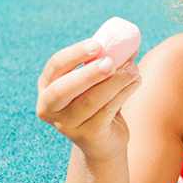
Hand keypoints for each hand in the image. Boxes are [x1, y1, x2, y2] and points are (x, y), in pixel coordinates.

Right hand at [35, 38, 140, 159]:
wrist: (103, 140)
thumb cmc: (99, 102)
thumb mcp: (98, 80)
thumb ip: (108, 61)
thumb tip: (128, 42)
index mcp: (47, 86)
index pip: (55, 65)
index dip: (75, 54)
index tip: (97, 45)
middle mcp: (49, 107)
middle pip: (64, 88)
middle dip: (89, 73)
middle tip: (111, 62)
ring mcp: (66, 125)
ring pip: (89, 101)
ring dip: (114, 82)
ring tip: (134, 70)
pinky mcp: (86, 136)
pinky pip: (106, 112)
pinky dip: (123, 94)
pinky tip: (135, 82)